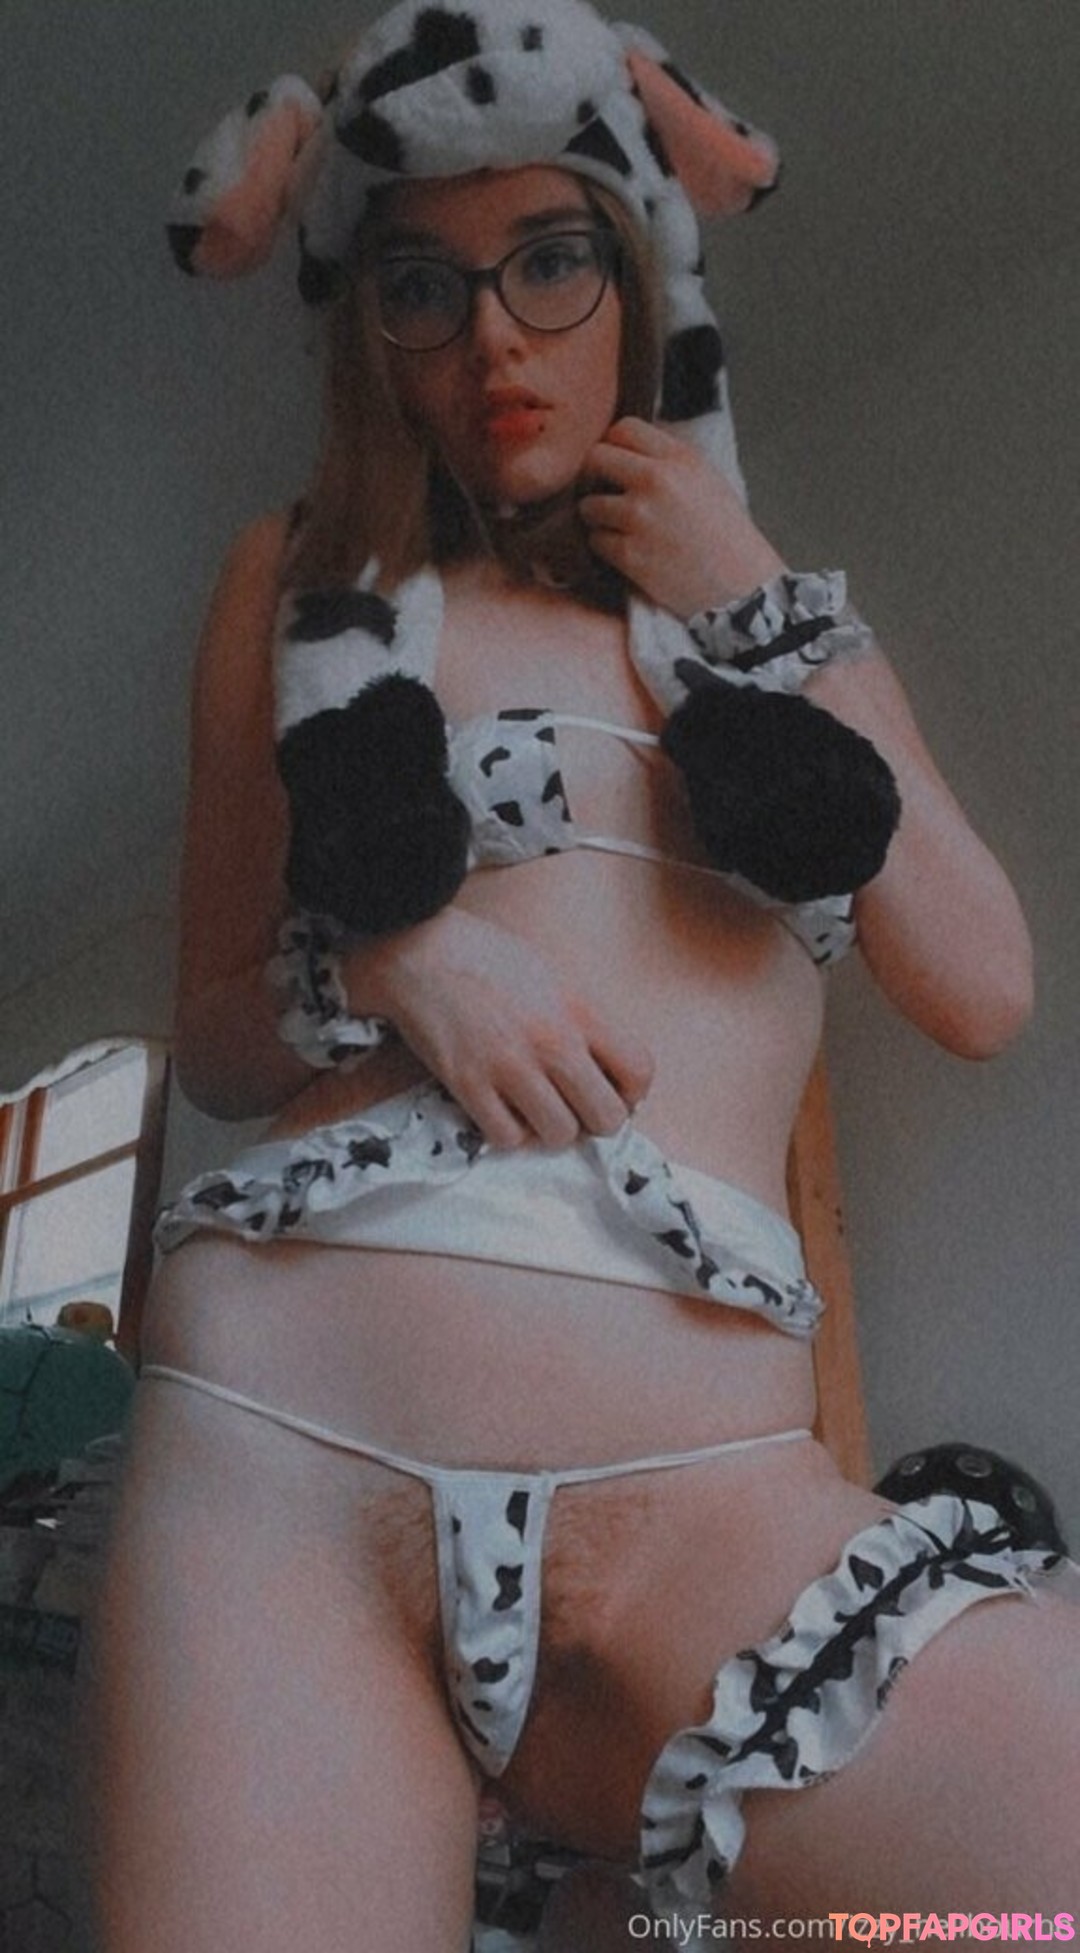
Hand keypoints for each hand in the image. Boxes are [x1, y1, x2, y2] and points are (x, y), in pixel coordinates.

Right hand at [349, 909, 653, 1149]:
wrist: (421, 952)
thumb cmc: (488, 959)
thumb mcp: (554, 978)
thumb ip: (582, 1023)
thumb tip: (603, 1072)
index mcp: (579, 1011)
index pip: (639, 1071)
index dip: (632, 1093)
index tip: (612, 1091)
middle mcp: (552, 1041)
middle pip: (607, 1117)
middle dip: (595, 1120)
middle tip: (574, 1108)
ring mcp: (510, 1066)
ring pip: (560, 1134)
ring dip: (551, 1129)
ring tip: (535, 1109)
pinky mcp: (469, 1085)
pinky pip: (508, 1138)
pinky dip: (509, 1132)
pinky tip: (502, 1109)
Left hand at [578, 418, 786, 617]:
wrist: (740, 585)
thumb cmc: (725, 535)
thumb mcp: (707, 479)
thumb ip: (669, 459)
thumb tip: (628, 448)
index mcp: (679, 458)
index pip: (624, 429)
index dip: (613, 446)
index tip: (616, 465)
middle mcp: (657, 481)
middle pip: (595, 458)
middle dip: (593, 477)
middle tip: (602, 493)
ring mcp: (641, 518)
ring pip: (589, 504)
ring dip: (597, 517)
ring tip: (617, 528)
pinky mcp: (631, 555)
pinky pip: (595, 541)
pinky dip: (604, 548)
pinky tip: (625, 552)